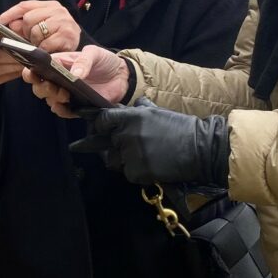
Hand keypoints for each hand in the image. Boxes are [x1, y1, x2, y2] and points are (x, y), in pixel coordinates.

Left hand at [0, 0, 80, 53]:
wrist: (81, 51)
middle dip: (26, 32)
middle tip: (32, 40)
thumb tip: (11, 24)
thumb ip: (25, 24)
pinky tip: (48, 50)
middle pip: (28, 18)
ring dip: (35, 42)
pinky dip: (43, 50)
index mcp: (50, 5)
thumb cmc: (57, 38)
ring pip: (35, 32)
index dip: (9, 14)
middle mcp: (59, 10)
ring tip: (42, 45)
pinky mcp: (67, 36)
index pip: (25, 6)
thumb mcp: (42, 27)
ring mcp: (64, 22)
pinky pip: (44, 45)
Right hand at [26, 45, 130, 117]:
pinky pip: (63, 111)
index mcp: (59, 63)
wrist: (121, 75)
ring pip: (49, 99)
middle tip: (52, 86)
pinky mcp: (76, 106)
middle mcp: (59, 79)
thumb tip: (75, 74)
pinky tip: (63, 106)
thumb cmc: (104, 61)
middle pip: (40, 86)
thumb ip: (84, 60)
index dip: (30, 72)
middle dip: (41, 87)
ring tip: (64, 94)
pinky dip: (61, 110)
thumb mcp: (95, 53)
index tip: (32, 74)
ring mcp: (67, 93)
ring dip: (52, 98)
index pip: (37, 68)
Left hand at [69, 100, 230, 190]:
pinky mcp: (137, 172)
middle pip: (102, 143)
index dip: (97, 124)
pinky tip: (147, 167)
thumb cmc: (181, 127)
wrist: (200, 149)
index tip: (93, 127)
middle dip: (95, 145)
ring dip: (118, 159)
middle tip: (77, 147)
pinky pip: (128, 173)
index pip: (103, 120)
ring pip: (113, 160)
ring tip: (129, 158)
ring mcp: (131, 155)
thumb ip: (141, 109)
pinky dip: (134, 171)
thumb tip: (135, 104)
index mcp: (131, 117)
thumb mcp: (158, 112)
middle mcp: (127, 135)